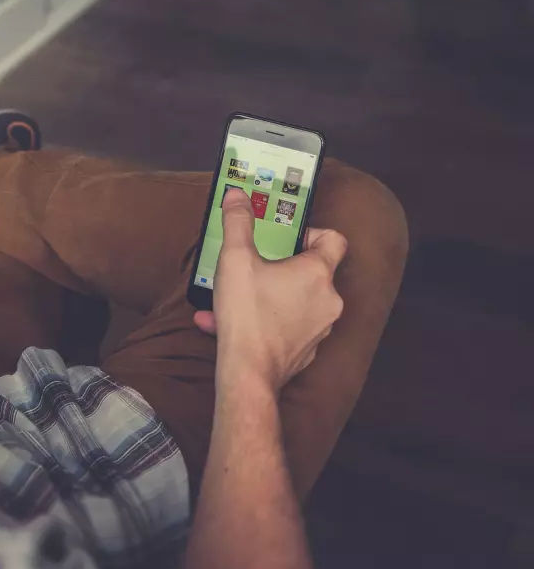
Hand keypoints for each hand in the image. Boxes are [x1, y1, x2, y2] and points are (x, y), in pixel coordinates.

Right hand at [194, 188, 346, 393]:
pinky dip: (266, 322)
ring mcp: (320, 328)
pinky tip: (233, 324)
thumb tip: (237, 195)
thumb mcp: (235, 259)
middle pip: (314, 272)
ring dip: (271, 295)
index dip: (311, 233)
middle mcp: (328, 300)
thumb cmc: (247, 314)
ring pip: (298, 302)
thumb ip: (238, 223)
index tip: (286, 240)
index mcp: (317, 272)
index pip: (334, 239)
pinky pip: (288, 327)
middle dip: (282, 267)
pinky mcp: (307, 350)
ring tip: (236, 298)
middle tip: (255, 266)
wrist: (249, 372)